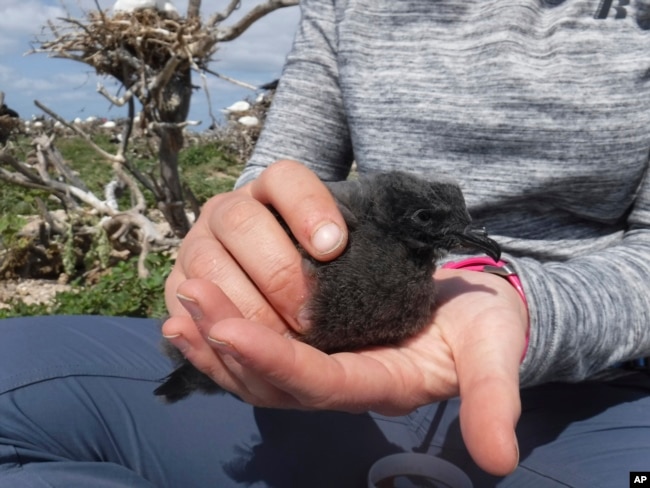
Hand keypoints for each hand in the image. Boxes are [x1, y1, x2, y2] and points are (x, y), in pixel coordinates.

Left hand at [162, 267, 527, 475]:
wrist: (476, 315)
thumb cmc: (486, 329)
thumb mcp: (495, 356)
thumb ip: (493, 401)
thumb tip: (500, 461)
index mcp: (381, 385)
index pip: (317, 383)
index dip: (272, 360)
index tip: (226, 327)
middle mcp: (343, 384)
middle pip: (272, 380)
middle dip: (227, 343)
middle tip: (190, 298)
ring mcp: (325, 368)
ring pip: (256, 371)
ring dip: (214, 340)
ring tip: (180, 303)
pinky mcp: (316, 349)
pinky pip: (260, 351)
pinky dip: (223, 334)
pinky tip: (193, 311)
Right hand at [164, 160, 347, 334]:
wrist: (283, 294)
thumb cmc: (326, 272)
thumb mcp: (342, 251)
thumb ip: (344, 245)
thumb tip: (341, 249)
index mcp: (270, 190)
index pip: (285, 180)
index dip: (307, 208)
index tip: (333, 247)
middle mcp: (228, 211)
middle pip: (241, 222)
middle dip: (279, 275)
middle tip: (311, 317)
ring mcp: (197, 246)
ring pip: (208, 267)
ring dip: (244, 308)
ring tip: (280, 340)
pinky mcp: (177, 287)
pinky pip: (180, 306)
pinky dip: (199, 328)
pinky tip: (213, 338)